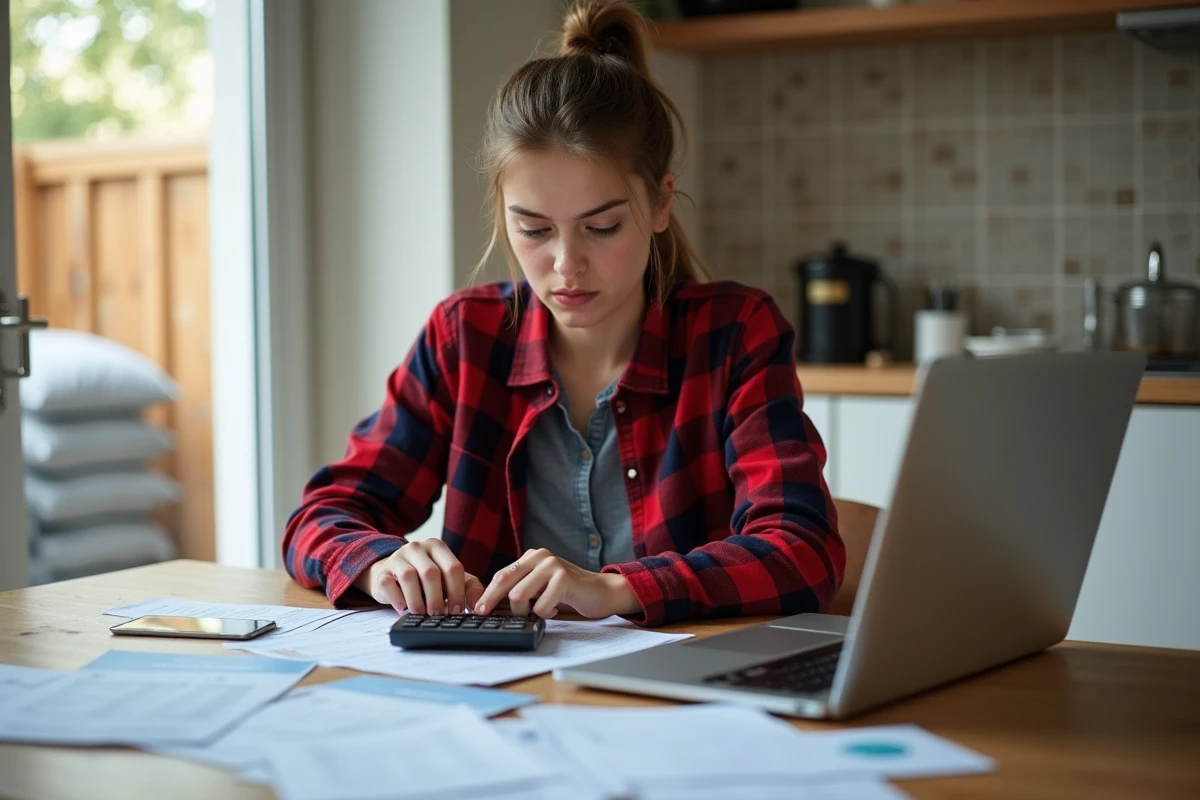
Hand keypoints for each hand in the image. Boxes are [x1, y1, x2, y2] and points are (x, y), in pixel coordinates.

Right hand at [353, 539, 484, 615]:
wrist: (393, 577)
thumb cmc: (427, 581)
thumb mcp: (450, 580)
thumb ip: (468, 588)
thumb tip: (478, 606)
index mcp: (437, 547)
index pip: (453, 567)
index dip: (457, 592)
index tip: (457, 611)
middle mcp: (417, 547)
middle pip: (431, 573)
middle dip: (437, 599)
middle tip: (439, 615)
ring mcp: (397, 557)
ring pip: (409, 577)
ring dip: (417, 601)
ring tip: (422, 614)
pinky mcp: (382, 572)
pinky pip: (389, 585)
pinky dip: (398, 601)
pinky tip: (404, 609)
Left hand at [474, 548, 640, 618]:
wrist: (603, 592)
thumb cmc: (570, 592)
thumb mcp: (541, 586)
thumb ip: (522, 587)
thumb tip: (492, 605)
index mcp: (532, 557)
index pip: (502, 575)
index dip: (487, 594)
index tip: (477, 610)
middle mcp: (540, 556)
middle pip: (504, 581)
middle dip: (492, 601)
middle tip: (486, 615)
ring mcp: (552, 565)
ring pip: (518, 595)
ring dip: (525, 612)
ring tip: (539, 612)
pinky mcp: (564, 579)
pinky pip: (540, 606)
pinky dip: (545, 613)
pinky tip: (556, 610)